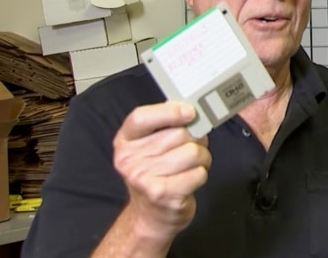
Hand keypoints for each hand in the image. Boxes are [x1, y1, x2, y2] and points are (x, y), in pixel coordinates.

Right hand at [112, 101, 211, 241]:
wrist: (151, 217)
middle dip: (195, 139)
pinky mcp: (163, 194)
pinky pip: (198, 172)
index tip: (189, 112)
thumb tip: (189, 110)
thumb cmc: (156, 176)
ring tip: (192, 166)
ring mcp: (144, 178)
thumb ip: (164, 127)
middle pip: (178, 134)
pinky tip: (190, 180)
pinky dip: (201, 174)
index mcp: (125, 142)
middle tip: (192, 148)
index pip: (141, 117)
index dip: (169, 111)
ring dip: (201, 158)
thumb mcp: (150, 148)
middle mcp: (130, 160)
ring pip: (192, 152)